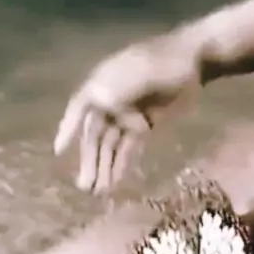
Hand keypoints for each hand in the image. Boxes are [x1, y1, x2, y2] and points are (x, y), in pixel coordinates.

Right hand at [54, 30, 201, 192]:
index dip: (68, 128)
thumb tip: (105, 110)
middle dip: (90, 159)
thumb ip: (121, 90)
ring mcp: (127, 115)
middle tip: (85, 186)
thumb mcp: (142, 70)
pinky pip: (129, 147)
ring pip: (110, 144)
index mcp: (103, 83)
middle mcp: (110, 101)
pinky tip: (116, 181)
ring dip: (104, 166)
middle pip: (94, 133)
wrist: (195, 61)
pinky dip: (122, 163)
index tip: (59, 150)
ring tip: (98, 192)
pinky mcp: (144, 125)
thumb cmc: (166, 62)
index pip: (79, 108)